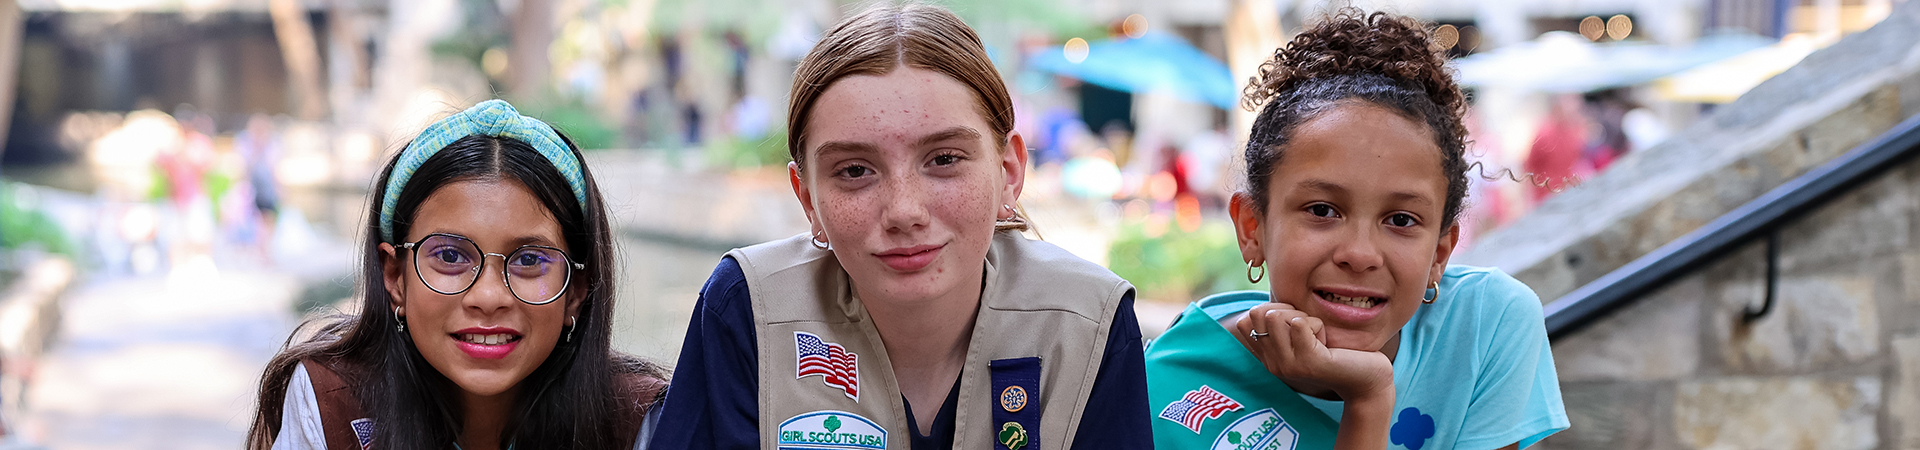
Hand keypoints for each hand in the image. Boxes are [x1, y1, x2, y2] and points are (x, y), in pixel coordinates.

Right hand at [1232, 302, 1393, 401]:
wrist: (1366, 380)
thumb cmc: (1337, 352)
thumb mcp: (1301, 337)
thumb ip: (1282, 325)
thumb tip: (1265, 304)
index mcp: (1268, 358)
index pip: (1244, 320)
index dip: (1269, 311)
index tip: (1294, 325)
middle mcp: (1272, 364)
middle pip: (1257, 313)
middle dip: (1286, 310)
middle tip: (1308, 329)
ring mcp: (1287, 365)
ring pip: (1275, 316)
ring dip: (1301, 316)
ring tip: (1317, 335)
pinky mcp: (1307, 362)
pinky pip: (1300, 323)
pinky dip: (1317, 324)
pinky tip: (1327, 341)